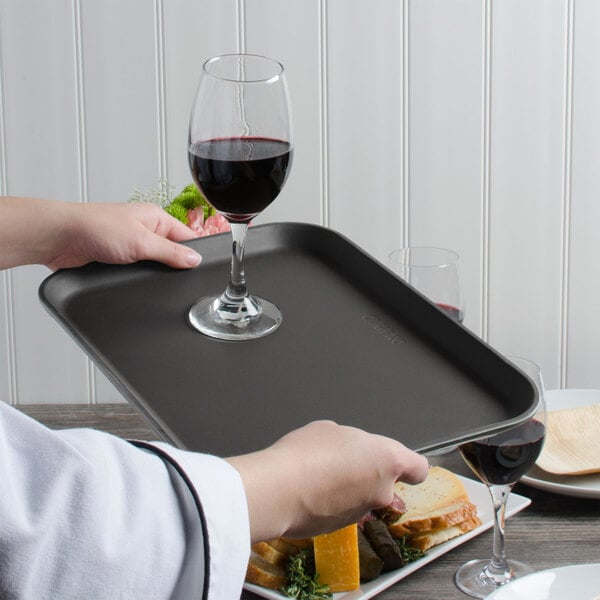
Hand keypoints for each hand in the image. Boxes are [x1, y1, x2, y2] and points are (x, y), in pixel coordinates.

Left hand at [0, 197, 201, 270]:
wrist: (59, 238)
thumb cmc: (94, 226)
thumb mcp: (141, 241)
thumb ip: (171, 253)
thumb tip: (195, 260)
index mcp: (156, 217)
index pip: (187, 237)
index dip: (195, 253)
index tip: (201, 269)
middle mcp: (144, 230)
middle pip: (172, 253)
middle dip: (174, 267)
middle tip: (177, 278)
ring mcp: (131, 246)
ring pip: (154, 265)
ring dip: (153, 273)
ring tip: (151, 277)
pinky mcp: (118, 260)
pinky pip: (137, 272)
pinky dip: (138, 278)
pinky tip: (137, 281)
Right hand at [226, 420, 428, 542]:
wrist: (279, 490)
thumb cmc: (306, 454)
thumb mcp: (329, 429)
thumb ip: (349, 440)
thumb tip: (344, 448)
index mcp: (387, 459)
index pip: (417, 468)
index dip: (408, 466)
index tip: (399, 464)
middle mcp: (381, 490)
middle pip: (385, 483)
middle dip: (367, 475)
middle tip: (340, 463)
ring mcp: (362, 513)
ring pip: (361, 498)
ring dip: (347, 489)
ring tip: (318, 475)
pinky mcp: (340, 529)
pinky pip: (341, 511)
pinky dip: (331, 504)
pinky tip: (309, 491)